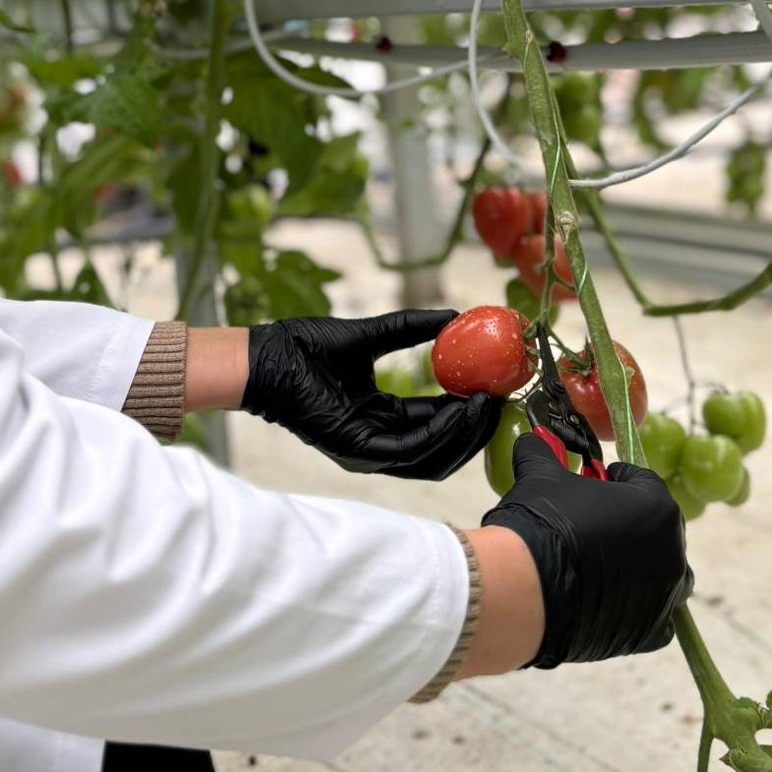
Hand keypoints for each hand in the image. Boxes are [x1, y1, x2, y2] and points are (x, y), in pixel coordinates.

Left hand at [241, 309, 499, 479]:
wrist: (268, 356)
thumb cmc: (305, 347)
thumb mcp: (370, 336)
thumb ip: (409, 328)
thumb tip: (451, 314)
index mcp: (380, 419)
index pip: (435, 424)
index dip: (467, 411)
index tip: (494, 387)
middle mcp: (377, 442)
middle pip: (442, 449)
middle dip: (476, 430)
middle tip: (503, 400)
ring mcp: (368, 453)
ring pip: (433, 457)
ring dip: (466, 434)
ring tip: (489, 402)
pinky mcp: (358, 452)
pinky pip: (410, 450)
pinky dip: (441, 432)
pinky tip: (461, 407)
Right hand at [481, 433, 692, 665]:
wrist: (526, 592)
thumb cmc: (543, 524)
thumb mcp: (541, 475)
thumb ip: (543, 452)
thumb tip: (532, 440)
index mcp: (657, 507)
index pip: (643, 482)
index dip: (615, 480)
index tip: (593, 484)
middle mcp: (673, 552)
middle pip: (657, 527)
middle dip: (631, 520)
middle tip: (593, 521)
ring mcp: (665, 596)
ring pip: (664, 572)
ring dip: (643, 564)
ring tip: (601, 561)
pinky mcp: (649, 633)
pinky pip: (655, 616)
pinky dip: (640, 607)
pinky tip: (608, 597)